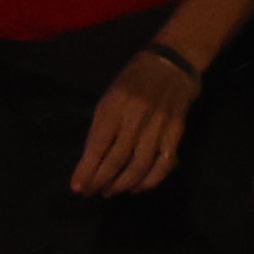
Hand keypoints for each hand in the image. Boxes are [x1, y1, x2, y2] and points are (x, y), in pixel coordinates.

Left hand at [74, 50, 197, 196]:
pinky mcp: (176, 130)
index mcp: (114, 107)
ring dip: (123, 184)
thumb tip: (91, 160)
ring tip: (111, 191)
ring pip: (140, 164)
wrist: (172, 61)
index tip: (77, 187)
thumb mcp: (110, 98)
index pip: (98, 146)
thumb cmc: (133, 79)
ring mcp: (158, 124)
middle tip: (91, 192)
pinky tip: (139, 186)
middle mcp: (136, 118)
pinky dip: (151, 179)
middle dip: (101, 180)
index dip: (87, 170)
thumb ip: (102, 127)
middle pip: (117, 159)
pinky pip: (164, 161)